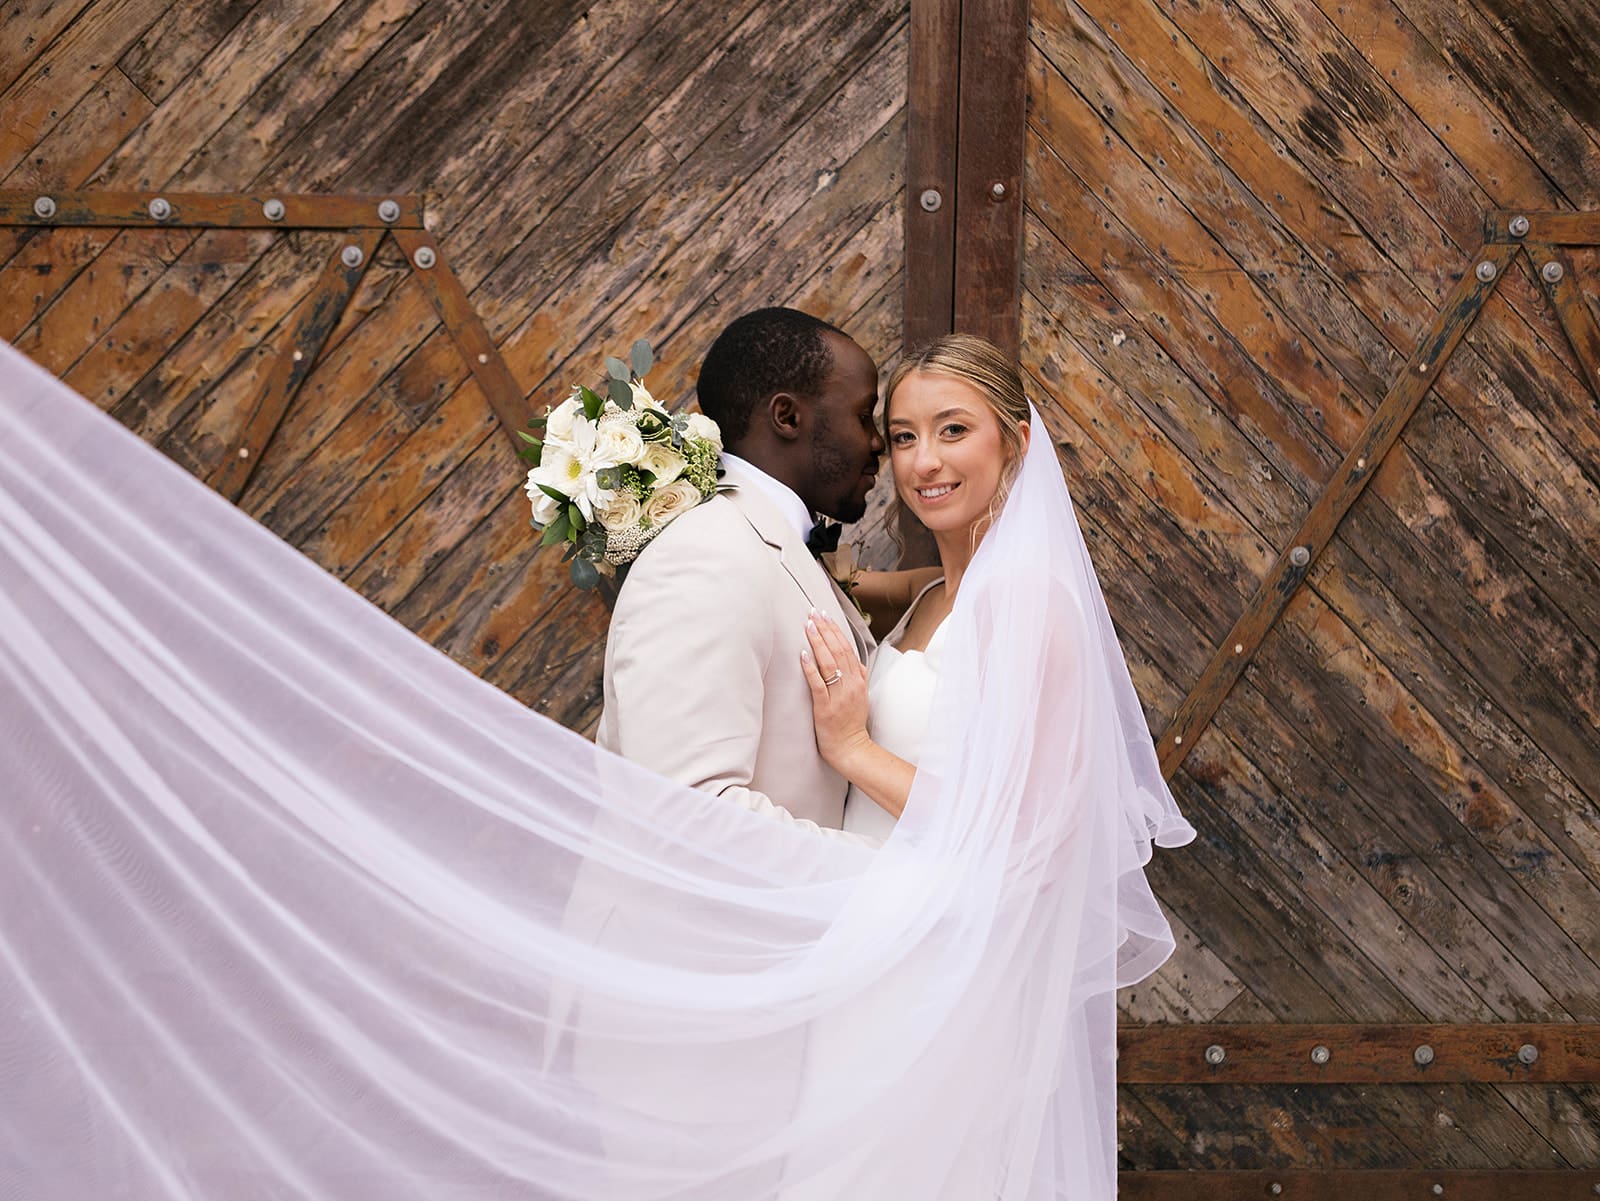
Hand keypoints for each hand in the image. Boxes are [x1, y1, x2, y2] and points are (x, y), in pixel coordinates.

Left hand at [800, 609, 872, 771]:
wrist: (851, 748)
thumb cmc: (852, 723)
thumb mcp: (861, 696)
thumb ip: (858, 677)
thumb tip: (854, 660)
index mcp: (858, 680)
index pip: (846, 648)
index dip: (835, 630)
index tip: (825, 615)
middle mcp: (850, 685)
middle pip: (838, 651)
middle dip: (825, 629)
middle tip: (813, 613)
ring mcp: (838, 696)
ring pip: (829, 663)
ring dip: (818, 642)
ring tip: (808, 625)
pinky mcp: (825, 707)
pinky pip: (818, 684)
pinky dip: (810, 668)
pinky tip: (803, 655)